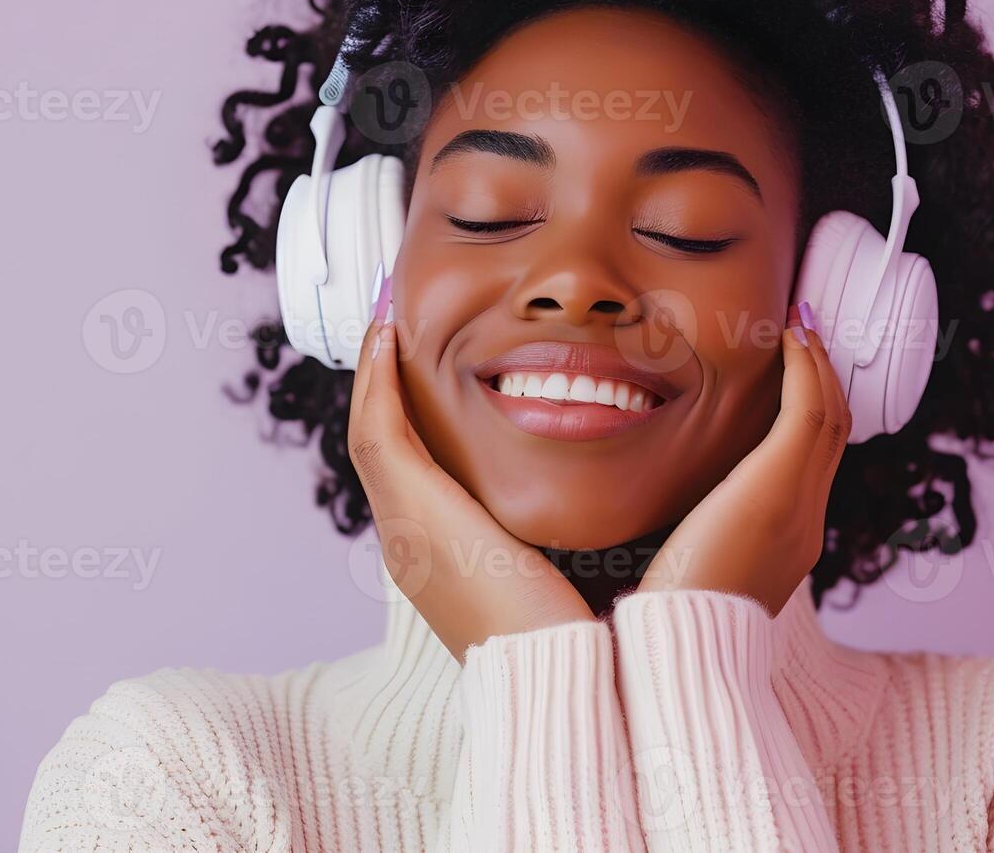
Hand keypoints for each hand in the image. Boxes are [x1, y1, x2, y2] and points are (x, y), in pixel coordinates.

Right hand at [347, 285, 595, 663]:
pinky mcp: (414, 516)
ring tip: (388, 315)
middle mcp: (413, 544)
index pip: (417, 471)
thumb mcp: (581, 570)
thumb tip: (620, 497)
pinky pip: (379, 431)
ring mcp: (405, 532)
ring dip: (377, 371)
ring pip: (373, 433)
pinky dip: (378, 380)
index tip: (432, 361)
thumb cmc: (591, 637)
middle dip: (387, 383)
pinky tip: (390, 334)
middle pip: (386, 446)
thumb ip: (581, 529)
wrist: (574, 679)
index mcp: (446, 557)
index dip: (416, 413)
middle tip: (395, 323)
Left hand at [637, 302, 849, 616]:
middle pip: (833, 434)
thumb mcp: (683, 577)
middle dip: (824, 379)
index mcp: (788, 545)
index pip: (812, 465)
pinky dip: (805, 368)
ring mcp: (799, 504)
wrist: (681, 648)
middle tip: (808, 331)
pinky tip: (791, 336)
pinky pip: (809, 411)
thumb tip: (657, 527)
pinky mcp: (779, 486)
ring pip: (828, 416)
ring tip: (802, 323)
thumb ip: (685, 544)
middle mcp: (806, 522)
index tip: (794, 373)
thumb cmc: (665, 623)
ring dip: (817, 363)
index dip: (810, 414)